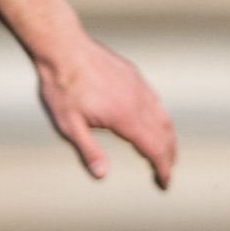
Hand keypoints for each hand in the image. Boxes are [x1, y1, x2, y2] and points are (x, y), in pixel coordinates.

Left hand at [33, 30, 177, 189]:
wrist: (61, 46)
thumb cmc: (61, 87)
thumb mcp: (68, 125)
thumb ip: (88, 151)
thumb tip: (102, 175)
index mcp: (125, 116)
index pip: (155, 148)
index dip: (162, 169)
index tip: (164, 184)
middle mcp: (137, 100)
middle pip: (164, 133)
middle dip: (168, 156)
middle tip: (164, 173)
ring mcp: (137, 85)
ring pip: (163, 115)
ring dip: (167, 138)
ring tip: (163, 153)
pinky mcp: (132, 74)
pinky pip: (154, 100)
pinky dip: (160, 118)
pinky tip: (151, 123)